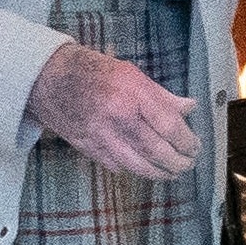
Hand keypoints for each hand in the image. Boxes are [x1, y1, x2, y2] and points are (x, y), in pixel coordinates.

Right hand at [24, 42, 199, 180]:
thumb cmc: (94, 71)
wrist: (50, 78)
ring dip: (160, 173)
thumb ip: (162, 95)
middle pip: (157, 151)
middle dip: (178, 162)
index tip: (195, 146)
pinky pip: (117, 167)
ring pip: (138, 166)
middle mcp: (119, 117)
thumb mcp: (132, 74)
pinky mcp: (88, 148)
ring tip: (172, 173)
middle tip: (188, 164)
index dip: (187, 141)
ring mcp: (101, 136)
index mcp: (133, 94)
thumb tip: (189, 107)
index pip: (170, 126)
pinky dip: (133, 170)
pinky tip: (143, 168)